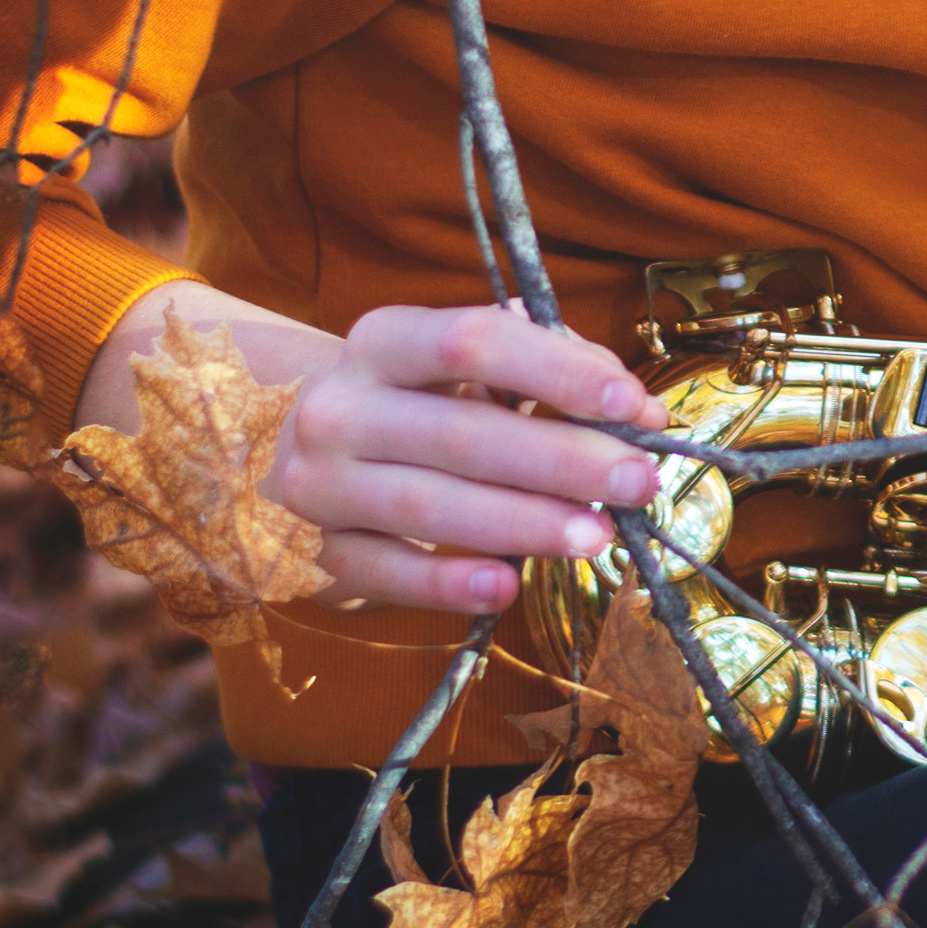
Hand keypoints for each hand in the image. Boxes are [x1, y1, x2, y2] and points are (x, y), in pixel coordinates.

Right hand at [263, 299, 670, 617]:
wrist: (287, 448)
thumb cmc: (411, 399)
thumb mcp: (458, 364)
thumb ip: (546, 366)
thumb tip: (638, 411)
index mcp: (383, 340)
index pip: (473, 341)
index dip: (559, 371)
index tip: (633, 402)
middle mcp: (341, 407)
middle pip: (462, 433)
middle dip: (563, 459)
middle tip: (637, 482)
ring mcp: (320, 484)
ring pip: (429, 507)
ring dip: (524, 524)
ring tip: (598, 536)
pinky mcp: (317, 553)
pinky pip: (387, 573)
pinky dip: (448, 583)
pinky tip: (507, 587)